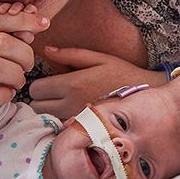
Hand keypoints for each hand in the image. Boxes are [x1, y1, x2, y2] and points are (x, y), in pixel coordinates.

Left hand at [29, 47, 166, 118]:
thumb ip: (70, 54)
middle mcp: (71, 104)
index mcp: (73, 84)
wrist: (143, 96)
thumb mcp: (98, 58)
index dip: (39, 85)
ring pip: (45, 119)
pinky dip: (60, 121)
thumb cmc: (121, 73)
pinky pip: (59, 128)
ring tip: (63, 102)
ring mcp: (77, 120)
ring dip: (49, 111)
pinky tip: (71, 113)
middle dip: (41, 98)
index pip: (36, 89)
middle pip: (36, 106)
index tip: (49, 82)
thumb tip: (46, 49)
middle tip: (55, 92)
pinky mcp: (83, 129)